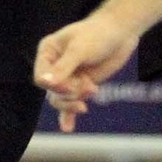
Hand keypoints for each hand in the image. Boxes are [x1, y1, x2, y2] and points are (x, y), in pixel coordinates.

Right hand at [33, 11, 139, 131]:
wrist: (121, 33)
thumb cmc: (98, 34)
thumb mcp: (80, 49)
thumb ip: (63, 67)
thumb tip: (44, 83)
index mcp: (48, 51)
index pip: (40, 78)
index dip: (54, 86)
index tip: (72, 86)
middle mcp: (54, 66)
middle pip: (52, 92)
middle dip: (71, 93)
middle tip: (89, 87)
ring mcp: (67, 77)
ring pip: (62, 100)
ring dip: (77, 100)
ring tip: (94, 90)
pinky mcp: (80, 85)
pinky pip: (69, 105)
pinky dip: (68, 116)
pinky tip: (68, 128)